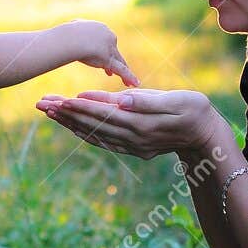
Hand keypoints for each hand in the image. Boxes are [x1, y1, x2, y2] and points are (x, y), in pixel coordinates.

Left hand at [34, 88, 224, 159]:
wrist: (205, 135)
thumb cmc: (194, 110)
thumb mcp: (176, 100)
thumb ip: (148, 101)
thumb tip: (123, 100)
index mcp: (141, 124)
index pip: (103, 114)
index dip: (80, 107)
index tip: (59, 99)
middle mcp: (132, 138)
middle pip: (92, 125)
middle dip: (66, 114)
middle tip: (42, 104)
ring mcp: (131, 146)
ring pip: (94, 135)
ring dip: (70, 124)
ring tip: (49, 113)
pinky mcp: (132, 148)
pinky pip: (103, 142)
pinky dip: (84, 134)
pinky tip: (72, 128)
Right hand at [62, 20, 140, 86]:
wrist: (71, 38)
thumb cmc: (66, 34)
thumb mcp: (70, 29)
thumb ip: (71, 32)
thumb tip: (64, 34)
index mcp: (100, 28)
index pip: (105, 41)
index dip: (104, 50)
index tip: (99, 56)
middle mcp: (108, 37)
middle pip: (113, 51)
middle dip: (113, 61)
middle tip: (110, 71)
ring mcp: (110, 49)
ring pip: (119, 62)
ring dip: (124, 73)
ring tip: (128, 82)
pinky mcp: (110, 60)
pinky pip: (122, 70)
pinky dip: (129, 77)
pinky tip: (135, 84)